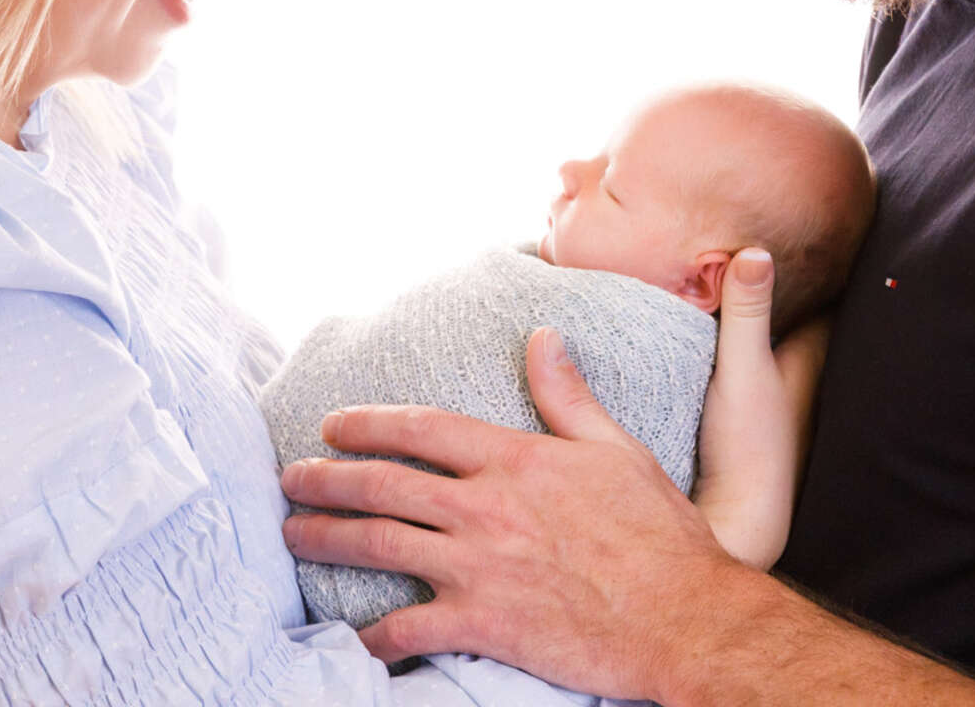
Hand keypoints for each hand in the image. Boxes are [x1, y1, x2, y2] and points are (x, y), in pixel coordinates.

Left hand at [278, 326, 744, 700]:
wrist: (683, 617)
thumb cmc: (658, 534)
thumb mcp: (616, 448)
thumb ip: (567, 395)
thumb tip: (543, 336)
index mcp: (514, 459)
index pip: (422, 428)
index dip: (369, 422)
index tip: (334, 424)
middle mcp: (485, 507)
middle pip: (384, 485)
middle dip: (327, 480)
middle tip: (291, 480)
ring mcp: (478, 567)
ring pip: (380, 546)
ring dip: (328, 539)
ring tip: (294, 536)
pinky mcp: (483, 624)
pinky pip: (409, 628)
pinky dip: (375, 635)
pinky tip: (354, 638)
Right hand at [692, 249, 828, 568]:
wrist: (737, 516)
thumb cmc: (749, 445)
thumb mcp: (742, 369)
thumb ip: (747, 313)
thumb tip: (756, 251)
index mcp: (811, 358)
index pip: (832, 298)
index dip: (831, 263)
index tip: (829, 223)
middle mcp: (802, 375)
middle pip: (806, 315)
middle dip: (798, 282)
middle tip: (782, 231)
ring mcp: (779, 397)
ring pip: (782, 341)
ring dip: (770, 312)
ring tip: (749, 267)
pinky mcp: (753, 414)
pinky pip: (756, 360)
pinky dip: (748, 340)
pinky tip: (722, 329)